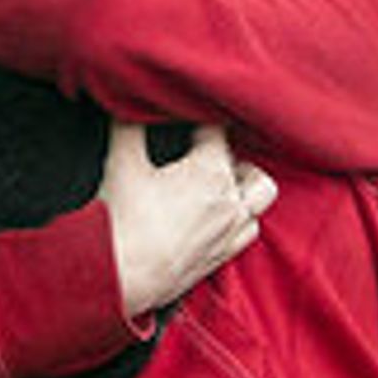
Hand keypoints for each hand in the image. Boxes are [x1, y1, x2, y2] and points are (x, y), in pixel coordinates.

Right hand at [99, 123, 276, 316]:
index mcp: (211, 173)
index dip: (197, 122)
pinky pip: (248, 231)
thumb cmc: (122, 219)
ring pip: (258, 203)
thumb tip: (127, 102)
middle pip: (252, 169)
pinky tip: (213, 214)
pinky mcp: (222, 257)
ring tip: (212, 183)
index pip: (217, 131)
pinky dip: (238, 218)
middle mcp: (231, 202)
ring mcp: (230, 233)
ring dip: (241, 189)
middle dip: (232, 158)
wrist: (120, 276)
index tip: (181, 122)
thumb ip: (129, 124)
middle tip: (200, 155)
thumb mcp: (121, 161)